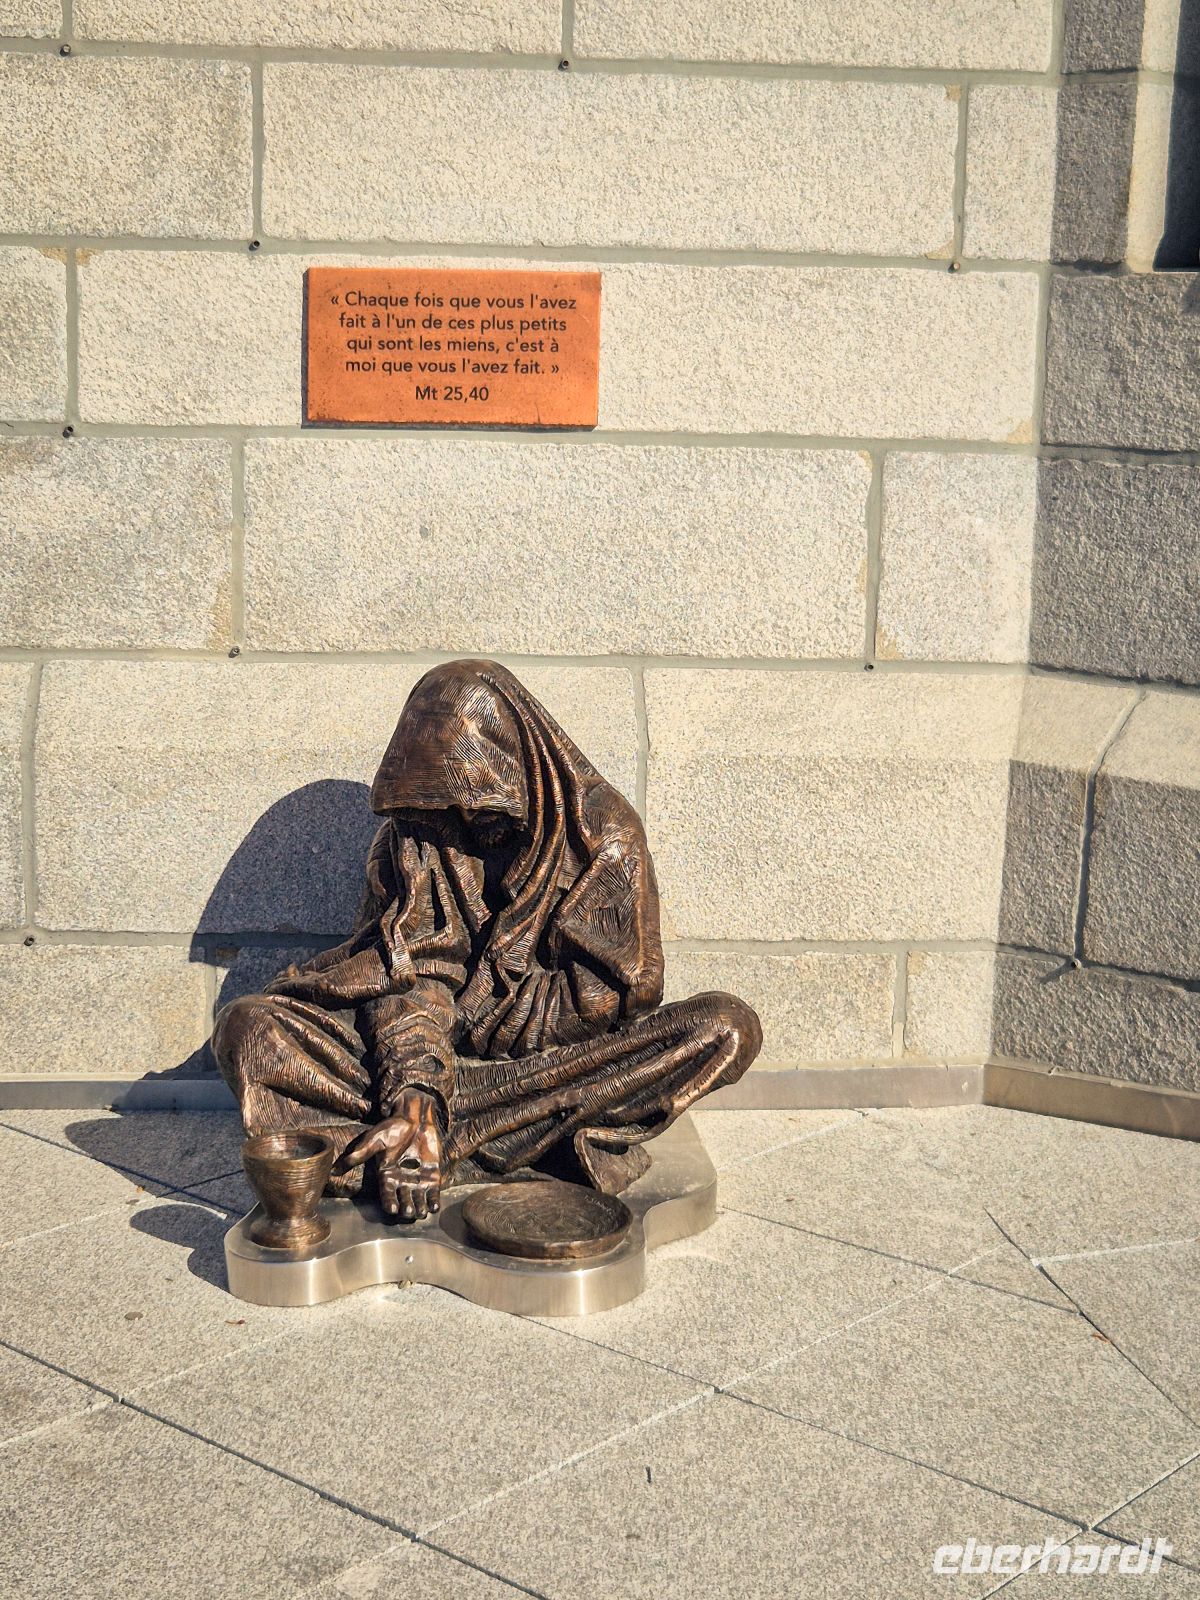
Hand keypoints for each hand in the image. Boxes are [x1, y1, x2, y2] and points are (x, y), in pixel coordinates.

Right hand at [341, 1090, 442, 1220]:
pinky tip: (434, 1206)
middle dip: (406, 1208)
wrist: (413, 1118)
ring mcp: (417, 1180)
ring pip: (418, 1200)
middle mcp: (401, 1182)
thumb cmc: (391, 1128)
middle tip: (408, 1212)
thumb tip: (333, 1170)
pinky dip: (434, 1201)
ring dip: (420, 1208)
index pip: (387, 1194)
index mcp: (386, 1176)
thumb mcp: (373, 1141)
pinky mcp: (431, 1176)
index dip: (389, 1202)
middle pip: (403, 1201)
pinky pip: (433, 1193)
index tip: (392, 1210)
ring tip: (421, 1211)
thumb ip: (358, 1155)